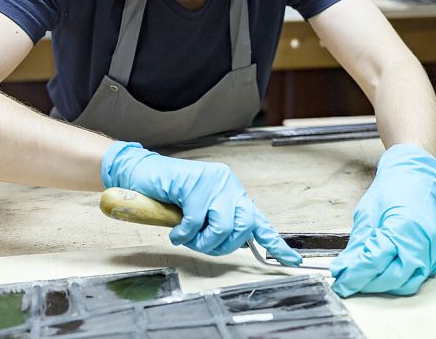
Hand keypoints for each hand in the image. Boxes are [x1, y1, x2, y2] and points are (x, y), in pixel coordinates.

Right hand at [101, 141, 301, 265]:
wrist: (143, 174)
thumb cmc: (169, 196)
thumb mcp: (200, 213)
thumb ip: (219, 224)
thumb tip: (234, 246)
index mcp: (234, 193)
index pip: (259, 221)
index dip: (276, 244)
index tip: (291, 261)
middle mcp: (229, 185)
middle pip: (243, 227)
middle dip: (222, 245)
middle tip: (201, 244)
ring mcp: (213, 182)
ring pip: (222, 226)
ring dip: (202, 241)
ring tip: (187, 237)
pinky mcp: (195, 183)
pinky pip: (195, 222)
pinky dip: (183, 234)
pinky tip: (175, 230)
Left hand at [330, 144, 435, 296]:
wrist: (415, 178)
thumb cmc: (392, 191)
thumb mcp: (366, 214)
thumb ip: (356, 246)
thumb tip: (342, 269)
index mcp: (402, 227)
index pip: (375, 262)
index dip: (354, 276)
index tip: (340, 283)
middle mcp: (422, 241)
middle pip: (392, 278)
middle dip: (368, 285)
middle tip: (349, 282)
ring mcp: (432, 249)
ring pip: (407, 283)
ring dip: (384, 286)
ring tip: (365, 277)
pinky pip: (417, 277)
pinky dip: (399, 280)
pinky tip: (384, 272)